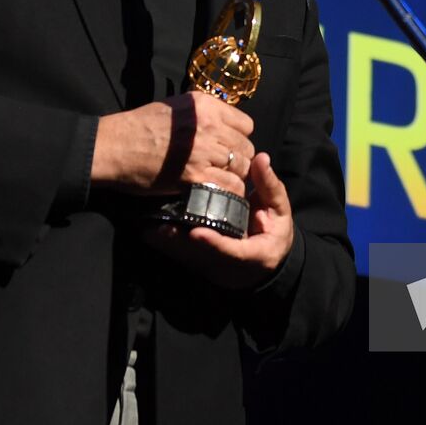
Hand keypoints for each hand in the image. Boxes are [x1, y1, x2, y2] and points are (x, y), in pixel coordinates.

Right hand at [91, 90, 255, 197]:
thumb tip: (226, 125)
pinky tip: (218, 192)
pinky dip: (228, 192)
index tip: (229, 147)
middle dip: (239, 159)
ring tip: (221, 181)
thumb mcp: (176, 107)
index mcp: (205, 106)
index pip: (246, 125)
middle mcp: (209, 125)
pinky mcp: (195, 176)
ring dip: (234, 177)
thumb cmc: (140, 126)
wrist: (115, 146)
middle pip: (247, 147)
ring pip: (242, 167)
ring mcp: (204, 151)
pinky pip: (229, 186)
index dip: (239, 138)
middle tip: (225, 168)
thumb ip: (204, 114)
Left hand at [144, 151, 295, 289]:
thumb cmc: (275, 233)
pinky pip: (179, 253)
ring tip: (146, 227)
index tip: (197, 233)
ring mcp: (210, 266)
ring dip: (166, 244)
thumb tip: (261, 158)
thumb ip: (269, 186)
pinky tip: (146, 229)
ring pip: (185, 258)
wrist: (265, 263)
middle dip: (179, 244)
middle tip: (159, 228)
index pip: (231, 250)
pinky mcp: (198, 262)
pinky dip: (163, 241)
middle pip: (200, 258)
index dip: (213, 243)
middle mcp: (227, 265)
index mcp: (253, 254)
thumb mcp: (280, 211)